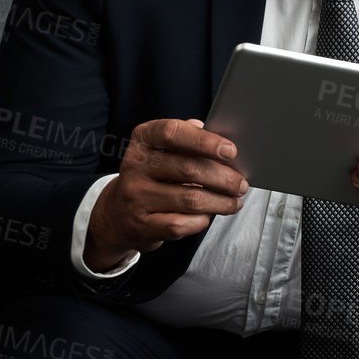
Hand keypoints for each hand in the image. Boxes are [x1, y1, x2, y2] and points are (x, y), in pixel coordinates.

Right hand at [84, 118, 248, 272]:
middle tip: (241, 184)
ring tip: (235, 202)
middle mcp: (134, 166)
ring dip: (221, 201)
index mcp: (142, 140)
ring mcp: (136, 197)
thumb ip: (186, 140)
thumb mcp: (160, 152)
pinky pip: (181, 224)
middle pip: (187, 168)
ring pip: (190, 198)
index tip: (230, 151)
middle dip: (223, 177)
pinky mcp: (142, 225)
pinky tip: (208, 215)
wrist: (117, 214)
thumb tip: (219, 137)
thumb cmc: (151, 177)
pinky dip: (201, 220)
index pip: (171, 132)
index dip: (204, 140)